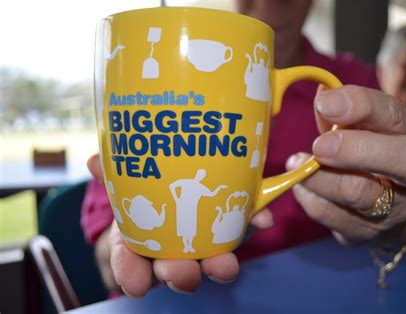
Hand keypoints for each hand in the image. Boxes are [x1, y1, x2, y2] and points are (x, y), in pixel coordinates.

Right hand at [87, 155, 272, 296]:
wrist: (179, 178)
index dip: (131, 273)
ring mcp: (203, 240)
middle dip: (179, 274)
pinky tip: (262, 218)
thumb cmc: (147, 187)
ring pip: (211, 260)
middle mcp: (173, 247)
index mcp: (143, 238)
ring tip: (225, 266)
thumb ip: (112, 171)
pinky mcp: (230, 225)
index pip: (131, 260)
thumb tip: (92, 162)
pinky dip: (253, 223)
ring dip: (218, 265)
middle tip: (184, 275)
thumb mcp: (127, 178)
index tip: (136, 286)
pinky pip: (242, 229)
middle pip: (174, 268)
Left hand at [286, 85, 405, 244]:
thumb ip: (343, 114)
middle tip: (319, 145)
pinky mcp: (363, 234)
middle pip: (402, 162)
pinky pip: (329, 216)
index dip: (360, 106)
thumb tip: (322, 93)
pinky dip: (308, 197)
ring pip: (357, 193)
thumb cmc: (369, 156)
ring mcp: (392, 212)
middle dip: (354, 149)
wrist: (385, 207)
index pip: (395, 116)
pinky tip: (302, 185)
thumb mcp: (362, 130)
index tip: (324, 104)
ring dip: (317, 175)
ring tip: (296, 163)